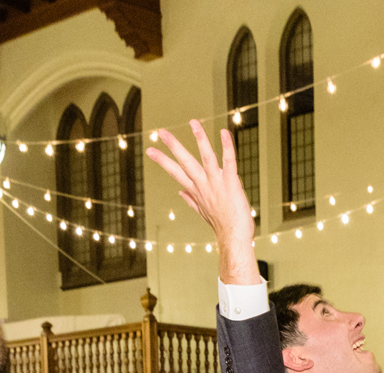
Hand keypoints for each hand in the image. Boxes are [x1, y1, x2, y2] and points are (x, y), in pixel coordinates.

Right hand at [145, 121, 258, 280]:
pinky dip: (227, 147)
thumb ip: (191, 199)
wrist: (234, 238)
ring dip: (200, 139)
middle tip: (160, 132)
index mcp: (196, 190)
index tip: (149, 149)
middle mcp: (203, 185)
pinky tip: (224, 132)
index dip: (162, 160)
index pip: (175, 172)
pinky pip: (229, 162)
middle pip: (185, 162)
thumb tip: (181, 192)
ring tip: (193, 122)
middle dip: (172, 146)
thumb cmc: (222, 225)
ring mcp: (217, 184)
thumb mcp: (203, 212)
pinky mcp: (231, 183)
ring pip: (206, 157)